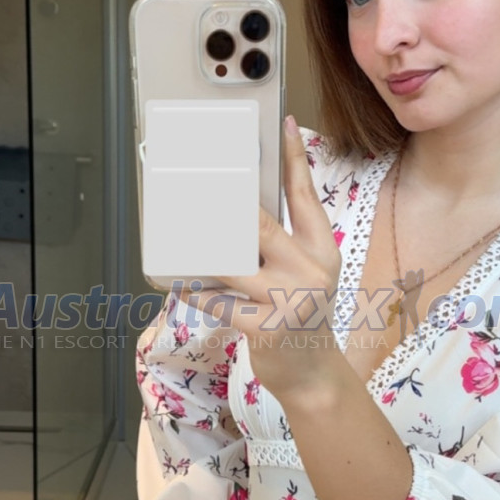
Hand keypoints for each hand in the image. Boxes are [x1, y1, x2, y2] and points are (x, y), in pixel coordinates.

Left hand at [190, 117, 342, 399]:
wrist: (313, 374)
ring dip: (201, 250)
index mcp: (321, 249)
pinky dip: (197, 291)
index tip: (283, 125)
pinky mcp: (266, 326)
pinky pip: (220, 300)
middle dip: (222, 207)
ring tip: (178, 235)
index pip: (305, 196)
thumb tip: (236, 212)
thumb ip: (282, 244)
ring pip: (233, 262)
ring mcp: (289, 299)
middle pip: (258, 224)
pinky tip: (180, 283)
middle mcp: (310, 269)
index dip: (294, 158)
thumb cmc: (300, 316)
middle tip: (194, 187)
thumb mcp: (305, 274)